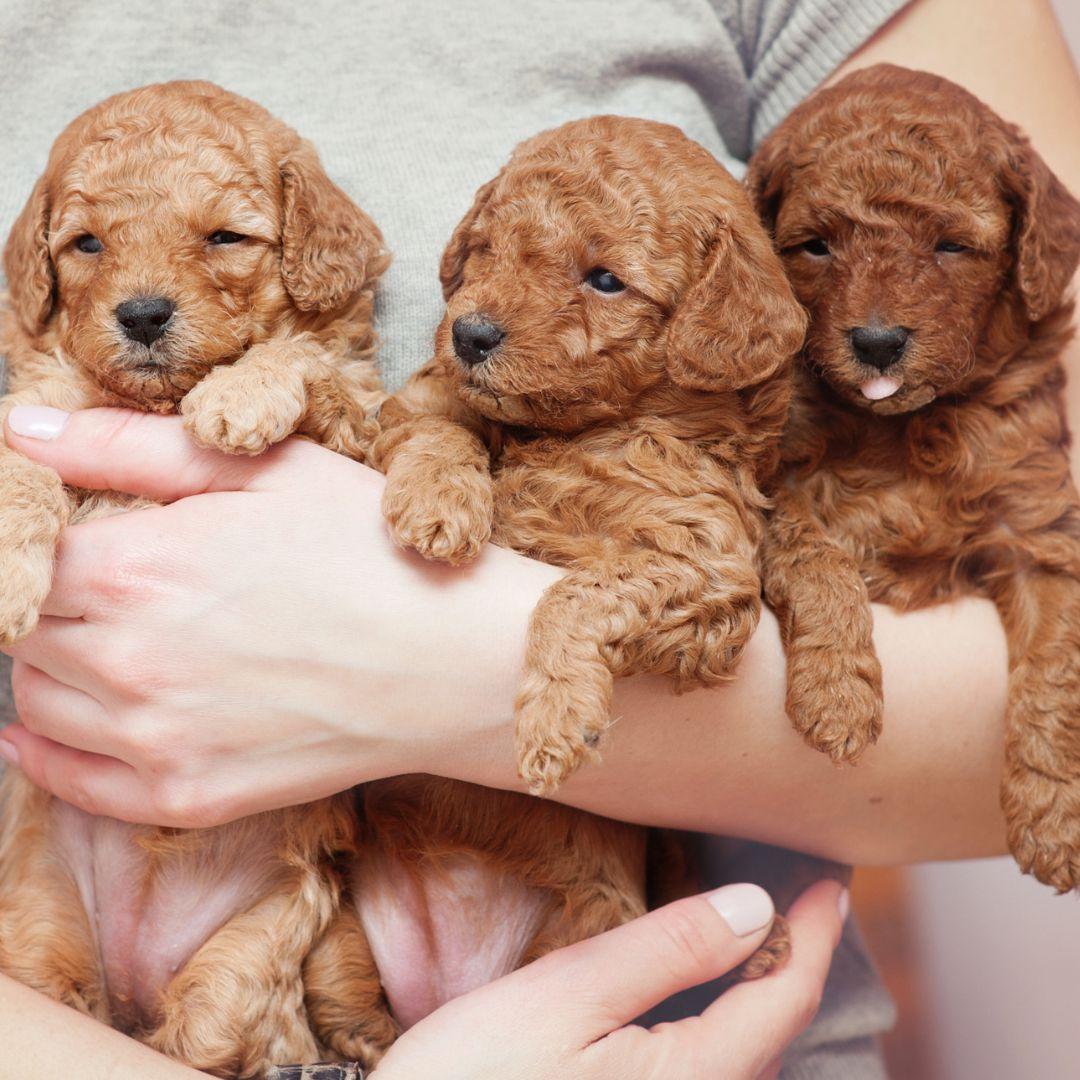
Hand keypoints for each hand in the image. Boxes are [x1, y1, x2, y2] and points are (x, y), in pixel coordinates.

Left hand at [0, 405, 557, 825]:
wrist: (457, 663)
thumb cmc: (372, 551)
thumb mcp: (267, 470)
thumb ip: (129, 444)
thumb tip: (18, 427)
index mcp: (136, 567)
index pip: (23, 556)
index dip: (41, 541)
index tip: (77, 540)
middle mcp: (126, 661)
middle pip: (23, 630)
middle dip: (49, 602)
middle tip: (103, 586)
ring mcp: (155, 740)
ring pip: (37, 704)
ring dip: (53, 669)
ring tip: (104, 643)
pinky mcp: (188, 796)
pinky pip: (72, 785)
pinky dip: (43, 757)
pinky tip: (42, 734)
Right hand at [373, 879, 846, 1079]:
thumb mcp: (566, 997)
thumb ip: (666, 952)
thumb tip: (753, 907)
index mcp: (690, 1079)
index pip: (782, 998)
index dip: (814, 932)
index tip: (832, 879)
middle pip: (775, 1034)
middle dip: (798, 962)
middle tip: (808, 898)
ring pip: (747, 1058)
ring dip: (767, 994)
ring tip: (769, 936)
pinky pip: (712, 1074)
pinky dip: (729, 1025)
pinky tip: (711, 996)